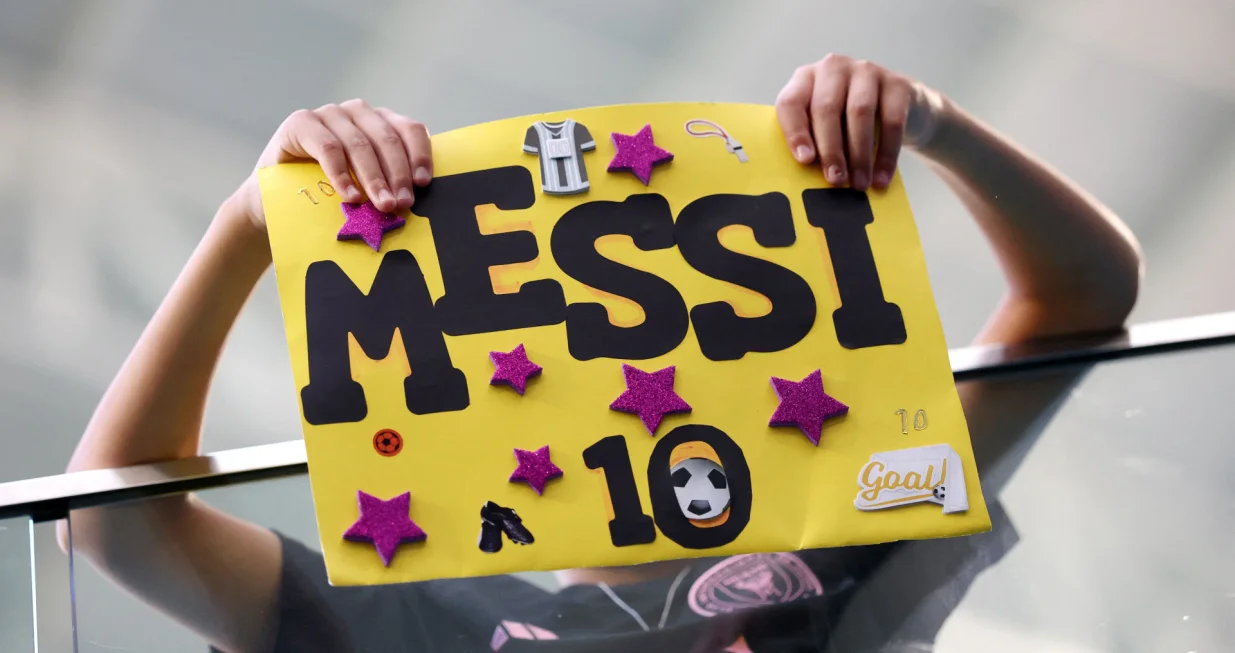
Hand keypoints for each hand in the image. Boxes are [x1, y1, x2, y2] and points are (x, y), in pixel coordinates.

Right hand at [234, 100, 433, 229]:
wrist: (277, 199)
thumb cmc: (330, 194)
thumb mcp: (365, 186)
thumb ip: (389, 183)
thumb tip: (418, 200)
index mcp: (380, 122)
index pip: (409, 129)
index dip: (419, 155)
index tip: (423, 184)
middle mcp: (357, 112)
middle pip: (386, 139)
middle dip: (397, 174)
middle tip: (403, 204)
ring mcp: (329, 114)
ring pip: (360, 144)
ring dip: (374, 178)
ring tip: (383, 206)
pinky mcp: (301, 122)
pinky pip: (328, 147)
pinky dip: (342, 175)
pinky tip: (351, 197)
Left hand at [776, 54, 945, 190]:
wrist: (899, 111)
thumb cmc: (849, 125)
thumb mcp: (825, 128)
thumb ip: (813, 142)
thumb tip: (810, 178)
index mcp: (805, 79)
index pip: (791, 102)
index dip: (795, 132)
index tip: (805, 160)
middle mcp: (833, 68)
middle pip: (826, 108)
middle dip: (830, 150)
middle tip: (835, 180)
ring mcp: (866, 71)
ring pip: (859, 112)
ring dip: (859, 154)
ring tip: (859, 184)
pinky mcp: (897, 83)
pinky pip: (892, 121)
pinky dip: (887, 154)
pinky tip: (882, 177)